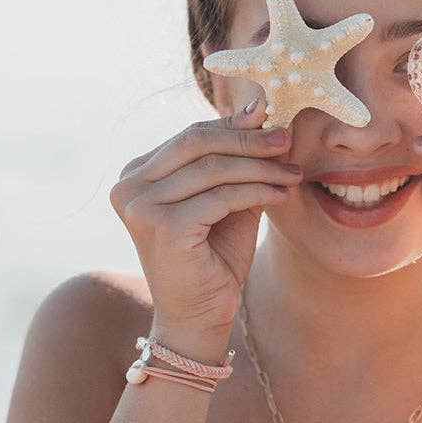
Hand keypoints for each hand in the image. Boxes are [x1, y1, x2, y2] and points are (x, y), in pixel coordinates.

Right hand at [109, 93, 302, 335]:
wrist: (200, 317)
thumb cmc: (213, 258)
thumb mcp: (227, 199)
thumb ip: (237, 159)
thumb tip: (259, 105)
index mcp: (137, 174)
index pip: (190, 135)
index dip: (235, 127)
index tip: (275, 124)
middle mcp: (129, 186)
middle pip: (197, 143)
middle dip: (248, 140)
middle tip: (287, 141)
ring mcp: (140, 206)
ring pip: (213, 169)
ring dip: (260, 168)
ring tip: (292, 173)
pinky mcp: (161, 226)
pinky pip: (220, 197)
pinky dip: (256, 192)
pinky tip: (280, 195)